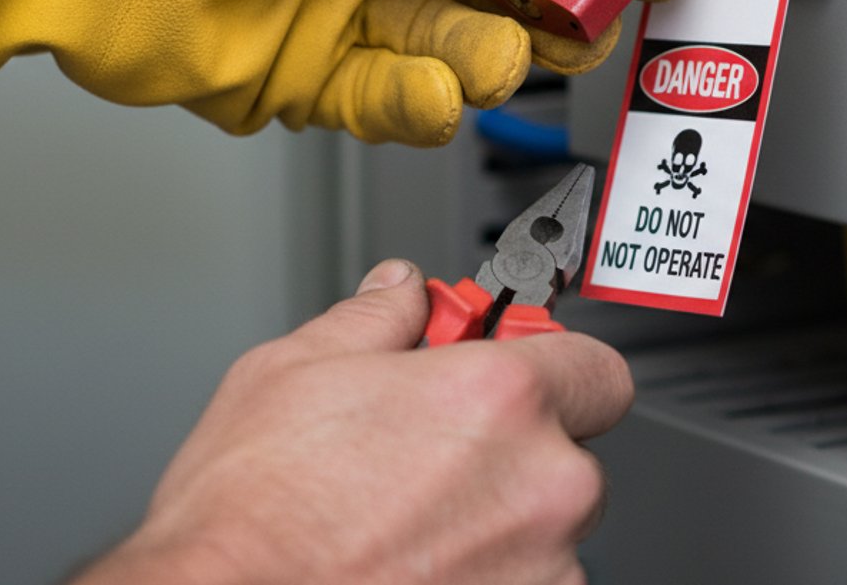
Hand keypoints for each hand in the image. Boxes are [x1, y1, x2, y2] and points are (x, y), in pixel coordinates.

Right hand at [78, 259, 633, 584]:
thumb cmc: (252, 516)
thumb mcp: (291, 371)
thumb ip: (374, 319)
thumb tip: (398, 292)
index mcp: (500, 398)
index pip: (595, 367)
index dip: (554, 369)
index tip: (520, 376)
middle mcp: (542, 486)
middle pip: (567, 454)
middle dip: (511, 452)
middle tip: (430, 459)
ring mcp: (541, 569)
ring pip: (544, 532)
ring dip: (496, 526)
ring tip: (405, 527)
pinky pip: (523, 584)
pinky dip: (482, 579)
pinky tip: (409, 568)